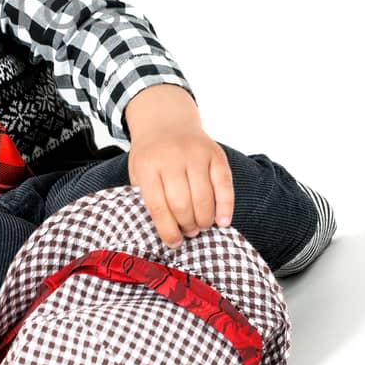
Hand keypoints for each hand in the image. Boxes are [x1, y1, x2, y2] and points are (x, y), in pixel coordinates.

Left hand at [123, 86, 234, 249]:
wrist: (165, 121)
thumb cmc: (151, 155)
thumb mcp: (138, 173)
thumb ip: (147, 198)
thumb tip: (165, 232)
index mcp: (148, 166)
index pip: (158, 206)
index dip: (167, 230)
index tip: (174, 243)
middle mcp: (172, 157)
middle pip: (183, 204)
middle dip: (187, 225)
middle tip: (188, 232)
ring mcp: (196, 154)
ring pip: (204, 197)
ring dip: (204, 220)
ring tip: (200, 226)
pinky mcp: (216, 154)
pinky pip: (225, 185)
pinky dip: (226, 207)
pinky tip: (223, 222)